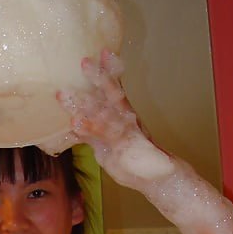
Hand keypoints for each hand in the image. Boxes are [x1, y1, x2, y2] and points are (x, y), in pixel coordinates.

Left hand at [58, 50, 172, 187]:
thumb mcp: (107, 150)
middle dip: (99, 78)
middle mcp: (128, 120)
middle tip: (85, 60)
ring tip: (69, 92)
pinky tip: (77, 123)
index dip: (107, 73)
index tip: (101, 53)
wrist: (163, 180)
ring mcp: (129, 132)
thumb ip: (92, 136)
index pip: (114, 91)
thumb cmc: (136, 165)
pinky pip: (108, 136)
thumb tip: (75, 125)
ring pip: (107, 112)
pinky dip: (91, 129)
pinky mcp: (128, 147)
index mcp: (124, 118)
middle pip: (112, 95)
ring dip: (87, 102)